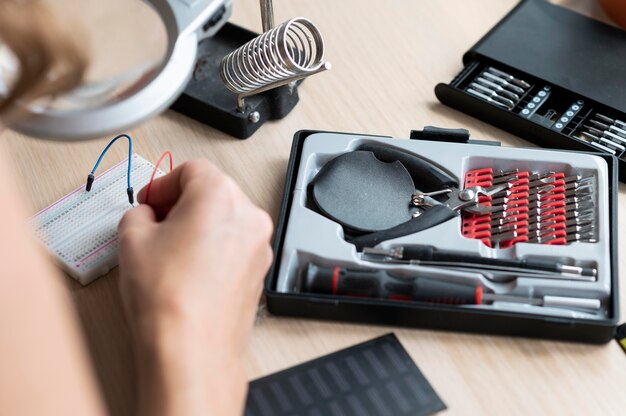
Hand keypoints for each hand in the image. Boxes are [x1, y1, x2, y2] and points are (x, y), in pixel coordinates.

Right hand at [118, 159, 272, 415]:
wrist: (192, 348)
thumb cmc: (169, 297)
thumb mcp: (132, 239)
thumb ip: (138, 213)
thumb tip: (146, 215)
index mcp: (220, 195)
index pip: (191, 170)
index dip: (163, 183)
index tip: (150, 201)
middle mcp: (249, 216)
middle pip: (213, 192)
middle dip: (182, 203)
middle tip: (156, 222)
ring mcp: (259, 246)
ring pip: (226, 220)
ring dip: (199, 226)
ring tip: (170, 251)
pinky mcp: (259, 271)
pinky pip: (234, 246)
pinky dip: (214, 249)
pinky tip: (189, 270)